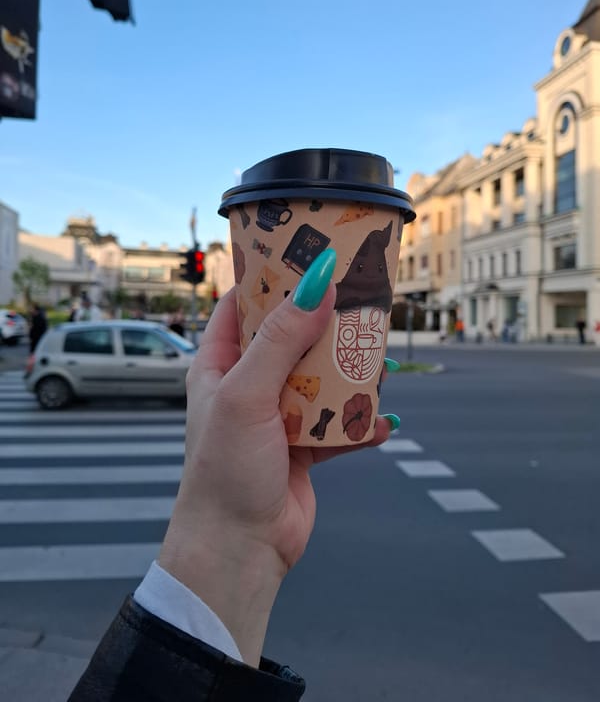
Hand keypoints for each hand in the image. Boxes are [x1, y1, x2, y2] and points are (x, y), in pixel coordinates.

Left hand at [160, 254, 393, 664]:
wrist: (240, 549)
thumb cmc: (225, 469)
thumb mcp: (247, 394)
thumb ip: (282, 339)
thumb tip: (318, 285)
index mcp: (219, 365)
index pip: (244, 305)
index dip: (272, 278)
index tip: (309, 254)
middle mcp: (248, 384)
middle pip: (291, 337)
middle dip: (324, 320)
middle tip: (361, 296)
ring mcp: (278, 415)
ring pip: (320, 377)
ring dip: (348, 370)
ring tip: (382, 355)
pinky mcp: (304, 446)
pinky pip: (340, 423)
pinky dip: (361, 422)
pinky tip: (386, 420)